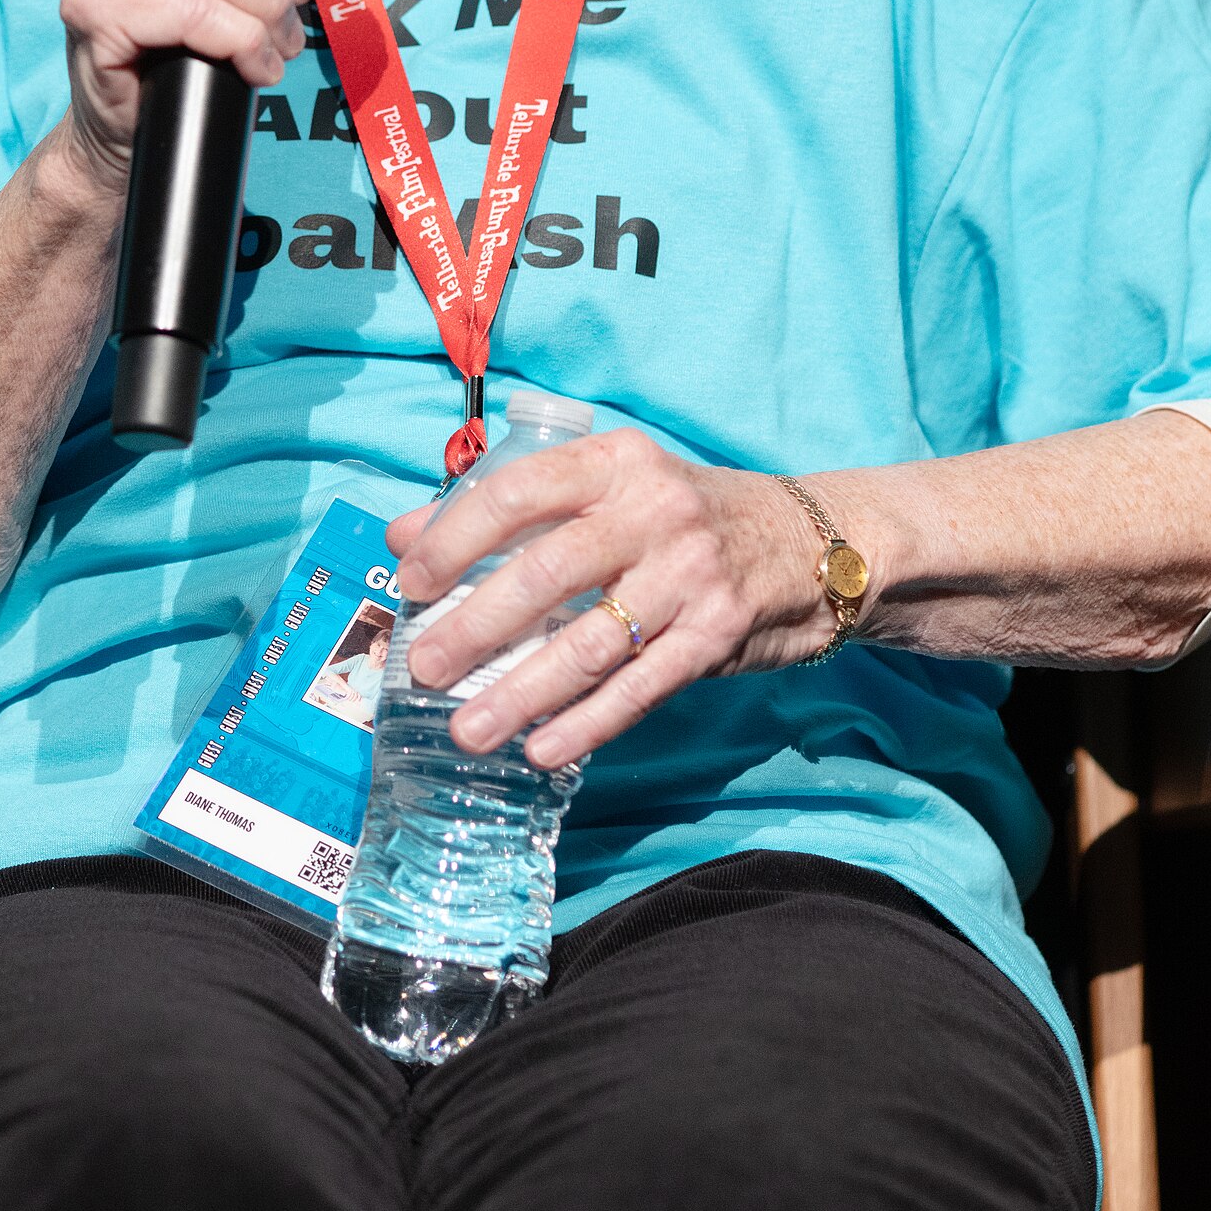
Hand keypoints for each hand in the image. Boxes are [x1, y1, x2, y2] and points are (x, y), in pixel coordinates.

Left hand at [384, 428, 844, 769]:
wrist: (806, 541)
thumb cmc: (677, 515)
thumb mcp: (604, 487)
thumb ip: (510, 507)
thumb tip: (404, 535)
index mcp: (613, 461)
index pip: (518, 491)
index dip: (456, 538)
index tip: (413, 582)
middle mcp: (653, 509)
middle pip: (548, 572)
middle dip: (477, 626)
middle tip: (425, 667)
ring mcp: (691, 573)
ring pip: (591, 642)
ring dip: (523, 692)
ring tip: (469, 729)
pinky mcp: (719, 632)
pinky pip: (641, 687)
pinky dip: (588, 723)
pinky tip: (543, 748)